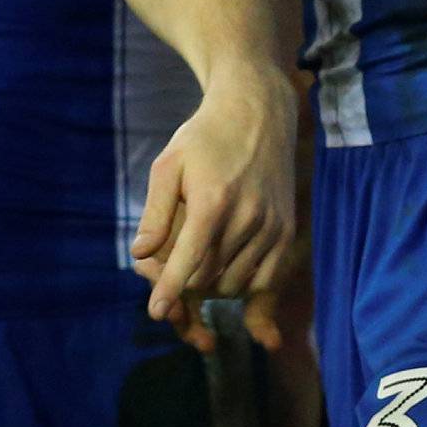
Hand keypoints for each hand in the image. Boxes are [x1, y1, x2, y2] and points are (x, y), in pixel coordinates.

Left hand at [133, 72, 297, 353]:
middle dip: (184, 285)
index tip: (156, 311)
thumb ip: (155, 213)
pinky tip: (224, 271)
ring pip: (235, 283)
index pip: (188, 261)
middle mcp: (247, 218)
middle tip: (167, 271)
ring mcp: (271, 227)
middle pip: (208, 278)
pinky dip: (242, 285)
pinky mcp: (286, 231)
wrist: (258, 115)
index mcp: (213, 201)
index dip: (169, 290)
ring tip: (194, 264)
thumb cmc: (204, 138)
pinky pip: (265, 279)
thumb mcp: (169, 165)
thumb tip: (139, 254)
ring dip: (210, 286)